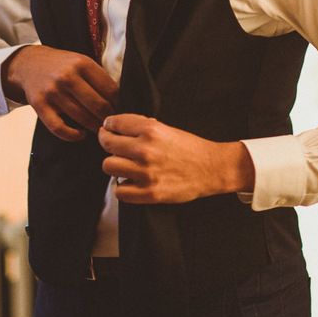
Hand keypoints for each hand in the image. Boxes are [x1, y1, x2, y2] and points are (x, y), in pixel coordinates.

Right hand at [4, 45, 118, 141]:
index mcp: (82, 63)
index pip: (109, 89)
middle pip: (97, 105)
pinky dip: (72, 135)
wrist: (29, 64)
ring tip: (99, 129)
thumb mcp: (81, 61)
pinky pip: (59, 127)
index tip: (120, 110)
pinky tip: (81, 134)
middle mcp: (67, 76)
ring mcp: (52, 91)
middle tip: (111, 123)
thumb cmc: (61, 65)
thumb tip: (120, 100)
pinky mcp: (39, 105)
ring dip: (94, 127)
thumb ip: (98, 77)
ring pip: (81, 117)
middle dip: (108, 117)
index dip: (118, 103)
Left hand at [98, 114, 254, 203]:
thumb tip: (122, 127)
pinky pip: (119, 191)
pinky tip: (130, 182)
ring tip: (122, 164)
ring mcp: (145, 173)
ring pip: (108, 166)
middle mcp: (145, 150)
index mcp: (150, 130)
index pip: (115, 123)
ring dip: (114, 164)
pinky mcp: (149, 193)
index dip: (109, 125)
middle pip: (106, 144)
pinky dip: (123, 187)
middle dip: (106, 141)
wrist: (211, 168)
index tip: (108, 127)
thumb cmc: (190, 148)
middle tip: (109, 143)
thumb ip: (144, 127)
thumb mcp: (167, 128)